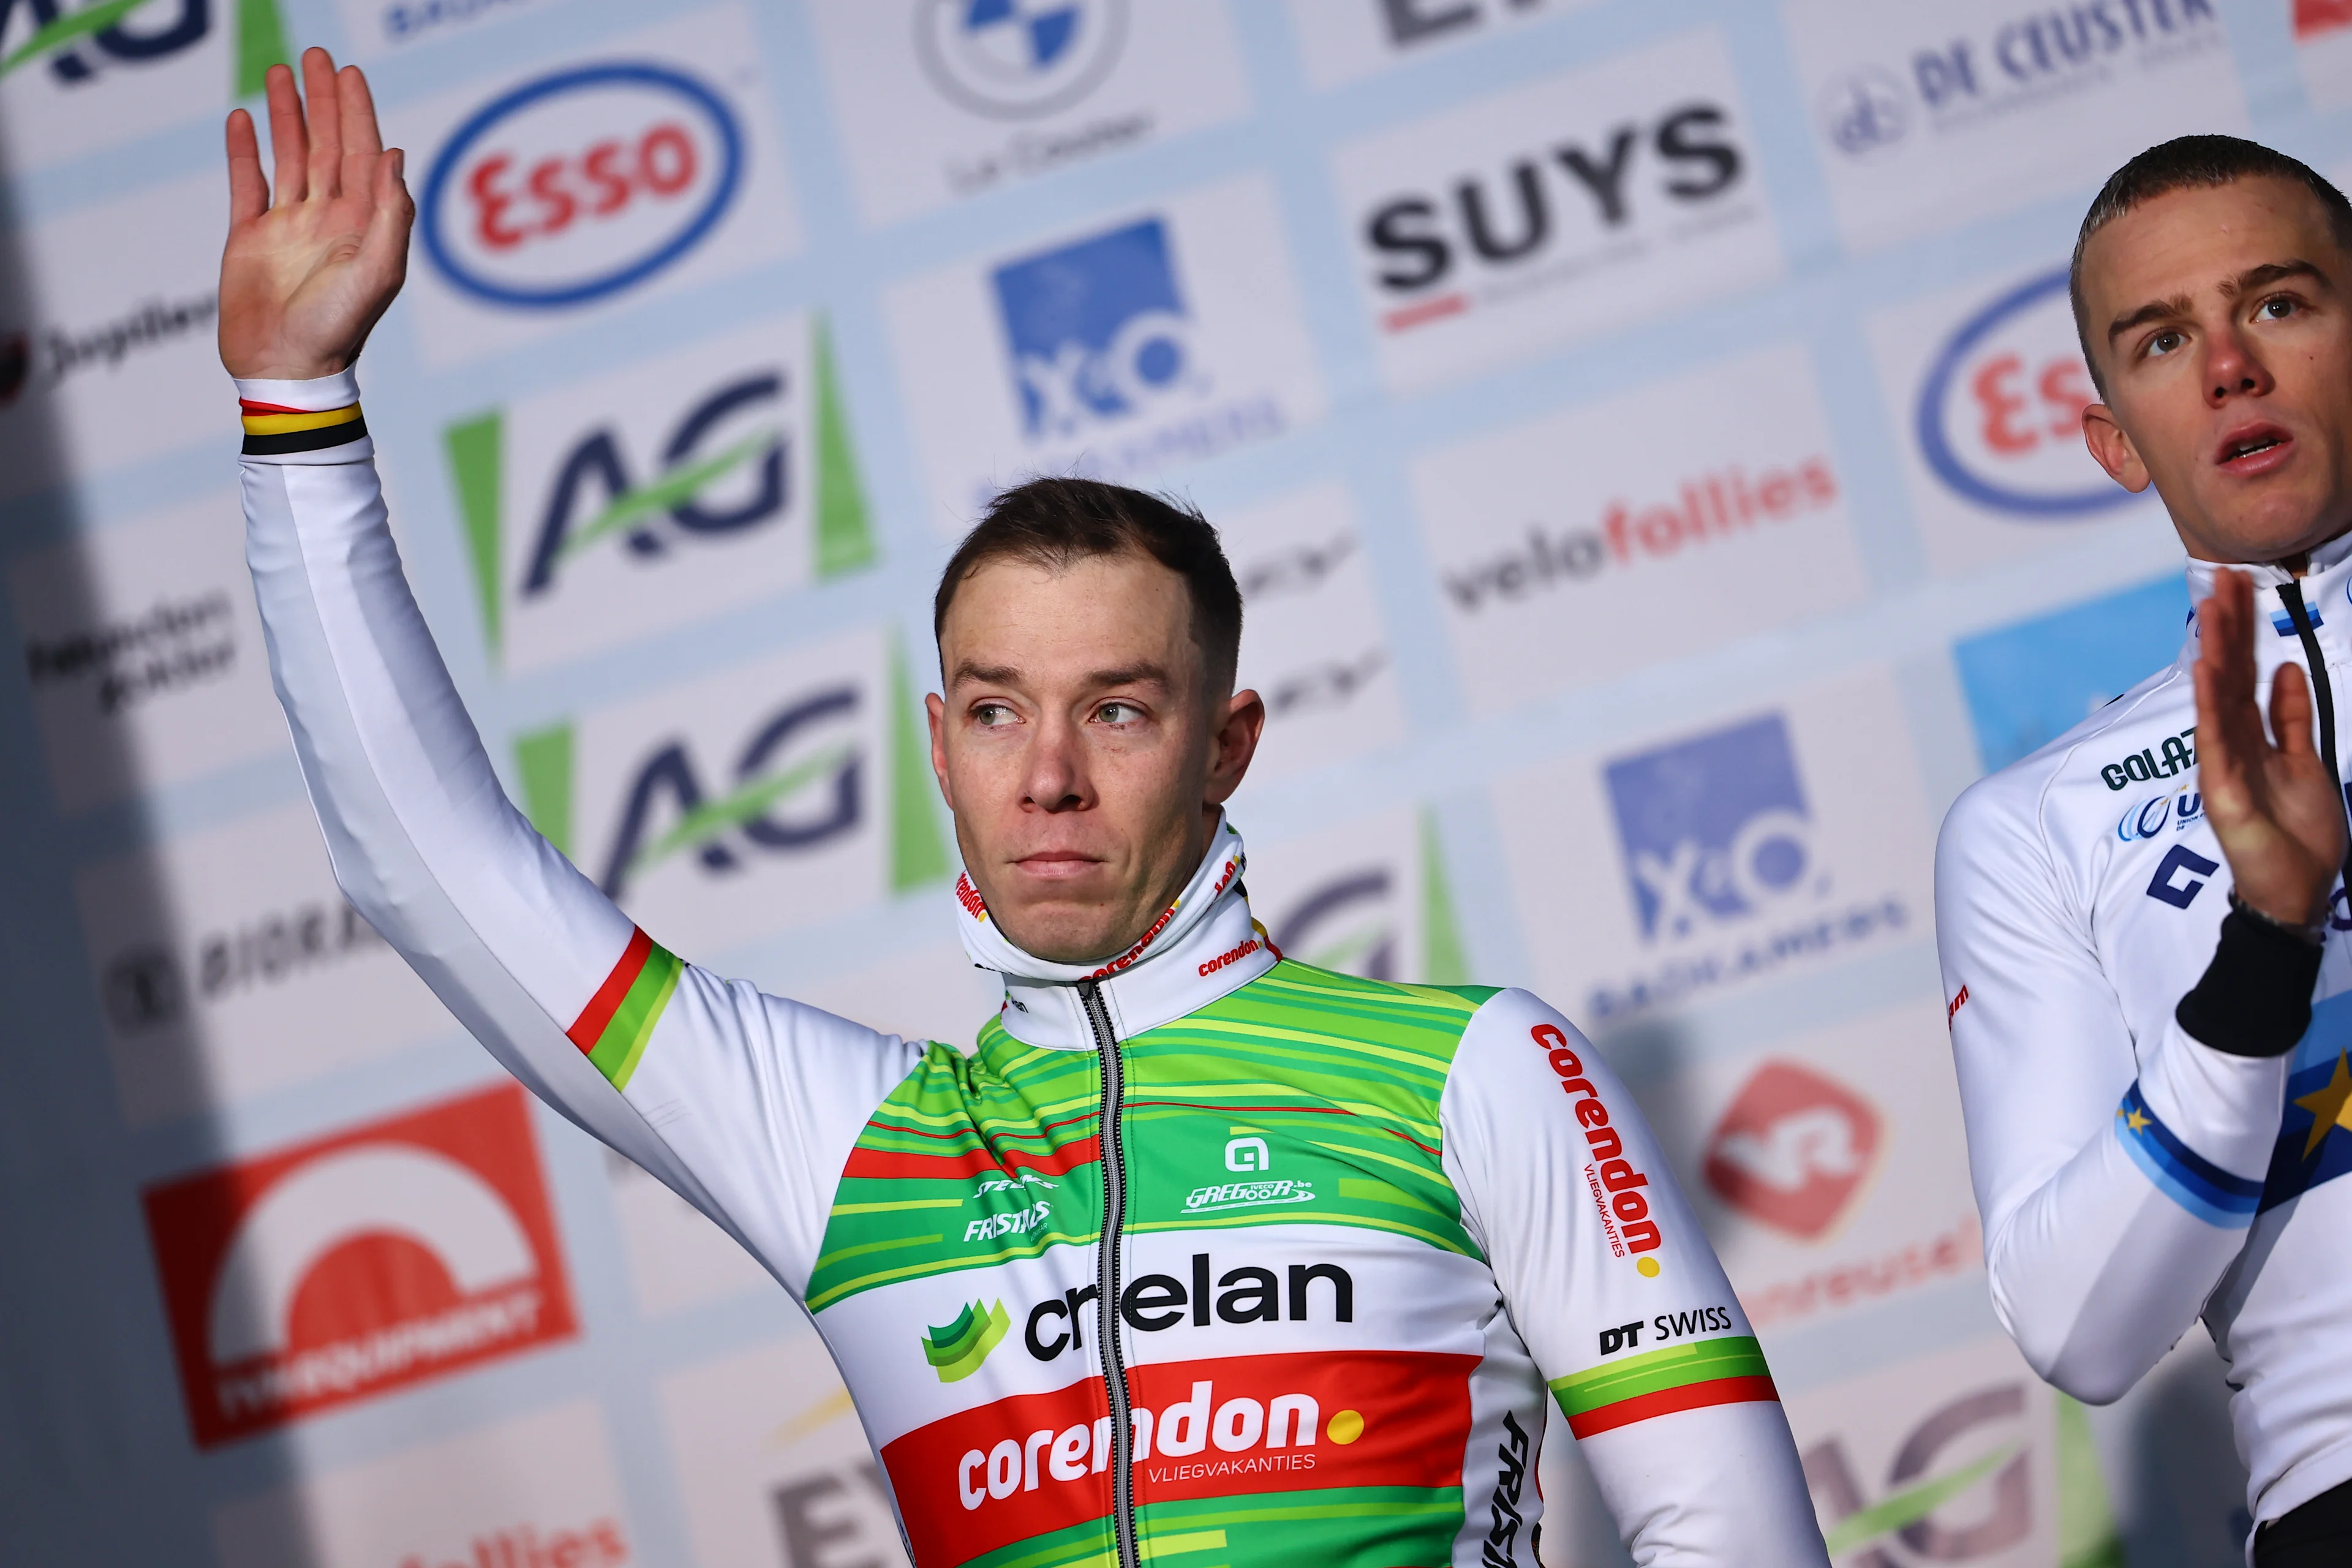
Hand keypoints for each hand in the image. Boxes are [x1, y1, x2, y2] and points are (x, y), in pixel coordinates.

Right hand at [218, 49, 411, 380]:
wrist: (286, 368)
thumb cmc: (338, 328)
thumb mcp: (378, 272)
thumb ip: (390, 214)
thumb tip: (394, 155)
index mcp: (363, 225)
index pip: (364, 156)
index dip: (358, 114)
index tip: (351, 74)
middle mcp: (328, 219)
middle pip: (329, 146)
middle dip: (325, 101)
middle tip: (319, 56)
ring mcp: (288, 227)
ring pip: (290, 157)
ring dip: (287, 115)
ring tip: (282, 72)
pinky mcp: (250, 239)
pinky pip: (247, 184)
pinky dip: (245, 151)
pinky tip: (243, 119)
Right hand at [2194, 567, 2347, 926]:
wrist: (2296, 889)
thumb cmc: (2299, 835)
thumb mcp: (2307, 761)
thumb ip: (2293, 718)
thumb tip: (2286, 670)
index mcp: (2255, 736)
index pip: (2246, 671)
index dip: (2245, 629)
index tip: (2242, 585)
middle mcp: (2234, 743)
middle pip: (2230, 674)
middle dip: (2227, 625)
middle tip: (2223, 576)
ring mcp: (2224, 763)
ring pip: (2218, 698)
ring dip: (2213, 651)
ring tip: (2210, 610)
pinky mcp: (2223, 788)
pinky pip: (2215, 738)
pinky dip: (2210, 702)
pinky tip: (2207, 670)